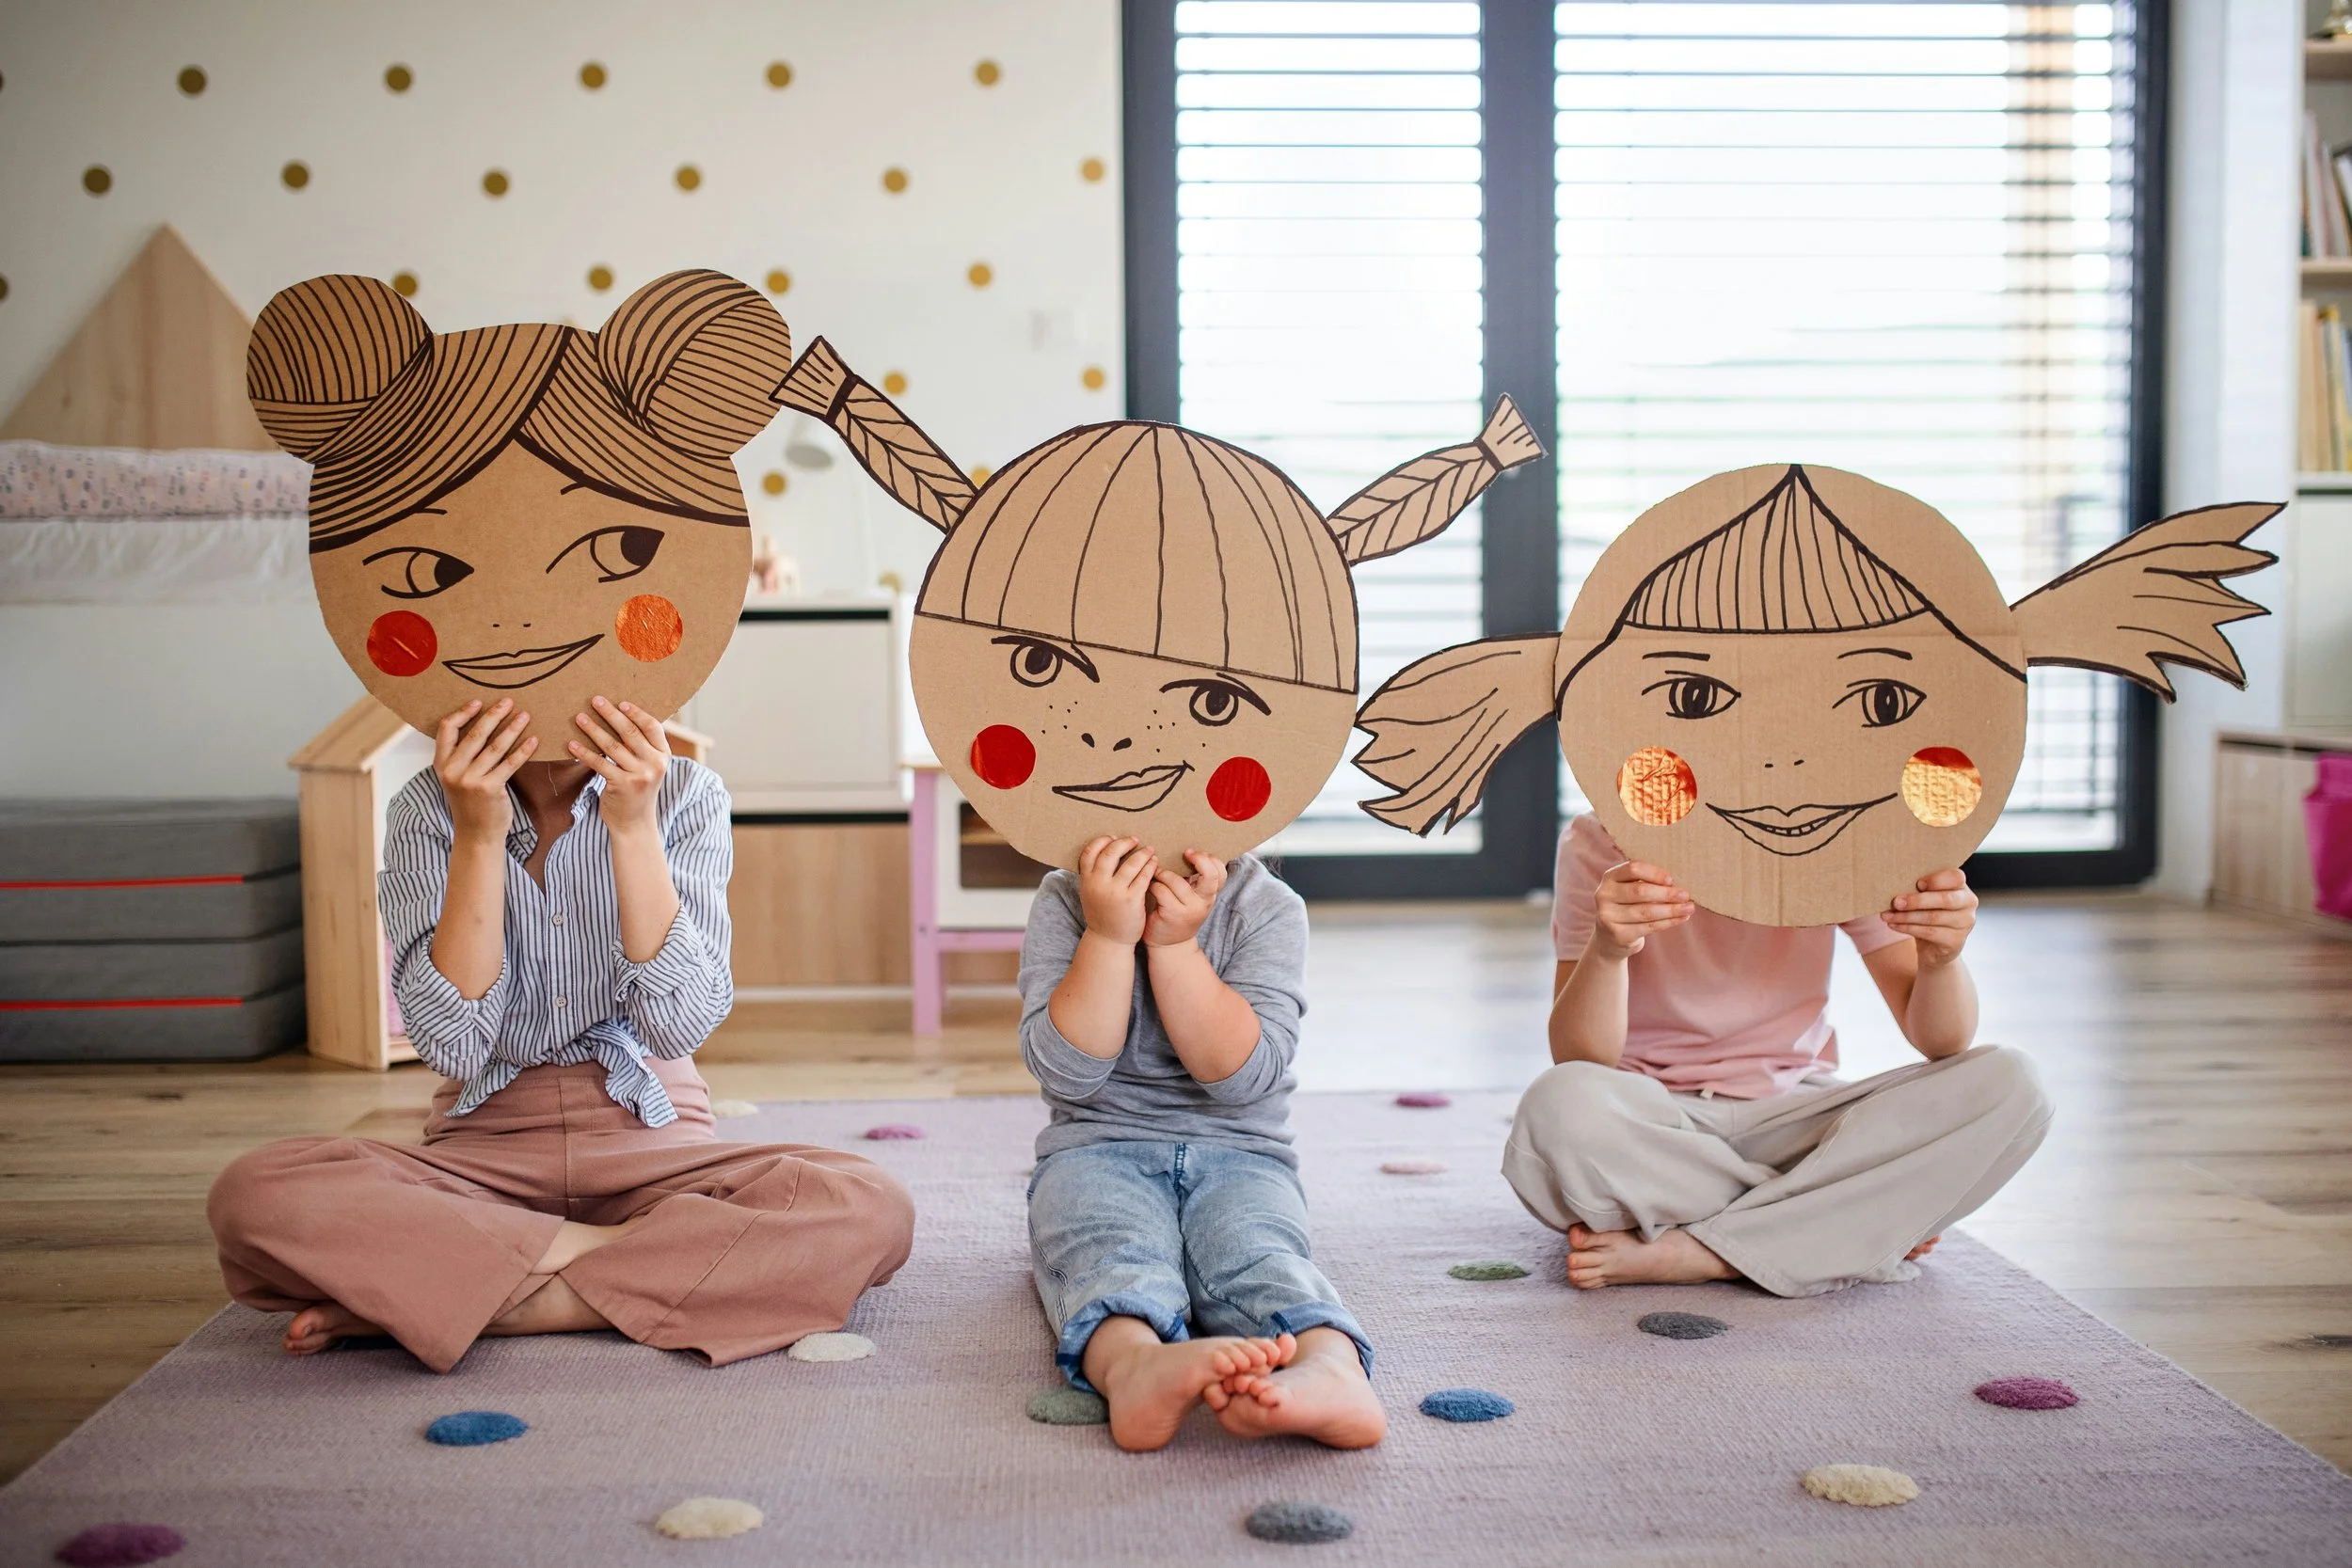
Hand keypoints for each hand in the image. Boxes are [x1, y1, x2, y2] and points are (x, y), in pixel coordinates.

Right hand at [434, 699, 534, 840]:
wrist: (476, 835)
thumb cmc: (470, 803)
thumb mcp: (456, 778)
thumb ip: (462, 756)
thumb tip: (483, 725)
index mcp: (441, 764)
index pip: (446, 729)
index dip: (462, 713)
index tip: (478, 702)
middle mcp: (453, 770)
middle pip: (474, 734)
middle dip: (493, 715)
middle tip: (509, 701)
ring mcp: (470, 780)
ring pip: (495, 747)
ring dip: (512, 729)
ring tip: (525, 716)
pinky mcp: (489, 789)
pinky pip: (510, 764)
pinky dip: (523, 750)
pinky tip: (533, 740)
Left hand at [571, 697, 671, 834]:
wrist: (634, 824)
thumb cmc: (636, 790)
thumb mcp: (648, 768)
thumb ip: (641, 748)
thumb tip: (621, 718)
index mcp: (663, 756)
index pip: (653, 727)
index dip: (637, 713)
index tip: (621, 702)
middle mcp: (654, 764)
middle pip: (630, 733)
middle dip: (611, 714)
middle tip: (595, 700)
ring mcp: (639, 775)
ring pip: (612, 746)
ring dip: (593, 729)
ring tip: (579, 717)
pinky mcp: (622, 785)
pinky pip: (599, 763)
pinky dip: (584, 752)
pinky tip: (572, 744)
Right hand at [1075, 835, 1154, 945]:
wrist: (1108, 939)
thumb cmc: (1102, 913)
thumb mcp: (1090, 893)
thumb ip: (1094, 875)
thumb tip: (1105, 850)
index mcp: (1086, 881)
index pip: (1090, 852)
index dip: (1102, 841)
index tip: (1113, 837)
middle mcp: (1098, 884)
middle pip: (1111, 853)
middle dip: (1124, 842)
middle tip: (1135, 840)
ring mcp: (1115, 892)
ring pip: (1131, 863)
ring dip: (1142, 854)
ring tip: (1149, 850)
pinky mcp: (1131, 900)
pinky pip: (1143, 877)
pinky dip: (1150, 867)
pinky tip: (1154, 864)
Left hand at [1144, 851, 1226, 947]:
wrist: (1169, 945)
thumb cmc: (1178, 914)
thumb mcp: (1192, 899)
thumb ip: (1194, 881)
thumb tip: (1186, 851)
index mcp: (1209, 895)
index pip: (1220, 873)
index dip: (1210, 859)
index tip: (1193, 854)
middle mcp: (1204, 902)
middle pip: (1210, 875)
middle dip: (1199, 859)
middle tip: (1186, 853)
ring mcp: (1189, 909)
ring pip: (1176, 881)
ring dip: (1162, 874)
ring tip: (1156, 874)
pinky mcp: (1172, 914)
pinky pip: (1161, 890)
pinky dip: (1153, 885)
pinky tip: (1150, 887)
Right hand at [1589, 860, 1692, 960]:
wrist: (1610, 937)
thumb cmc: (1629, 906)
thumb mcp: (1630, 890)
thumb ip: (1647, 883)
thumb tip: (1678, 885)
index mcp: (1609, 878)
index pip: (1632, 869)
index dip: (1654, 873)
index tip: (1671, 880)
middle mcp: (1604, 895)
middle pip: (1640, 891)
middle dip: (1666, 893)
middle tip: (1685, 895)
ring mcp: (1608, 916)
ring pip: (1646, 911)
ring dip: (1671, 910)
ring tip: (1689, 908)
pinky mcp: (1618, 934)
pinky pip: (1648, 927)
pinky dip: (1668, 922)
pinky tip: (1681, 918)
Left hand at [1888, 867, 1975, 966]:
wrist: (1934, 945)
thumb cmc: (1927, 912)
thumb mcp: (1926, 897)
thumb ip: (1919, 889)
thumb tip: (1895, 883)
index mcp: (1961, 886)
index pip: (1956, 877)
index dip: (1937, 880)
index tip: (1918, 883)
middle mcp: (1968, 903)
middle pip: (1945, 899)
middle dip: (1917, 901)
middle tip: (1896, 902)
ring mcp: (1964, 923)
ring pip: (1933, 917)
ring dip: (1906, 916)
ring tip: (1887, 915)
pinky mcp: (1955, 941)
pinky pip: (1929, 933)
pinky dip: (1907, 928)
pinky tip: (1894, 925)